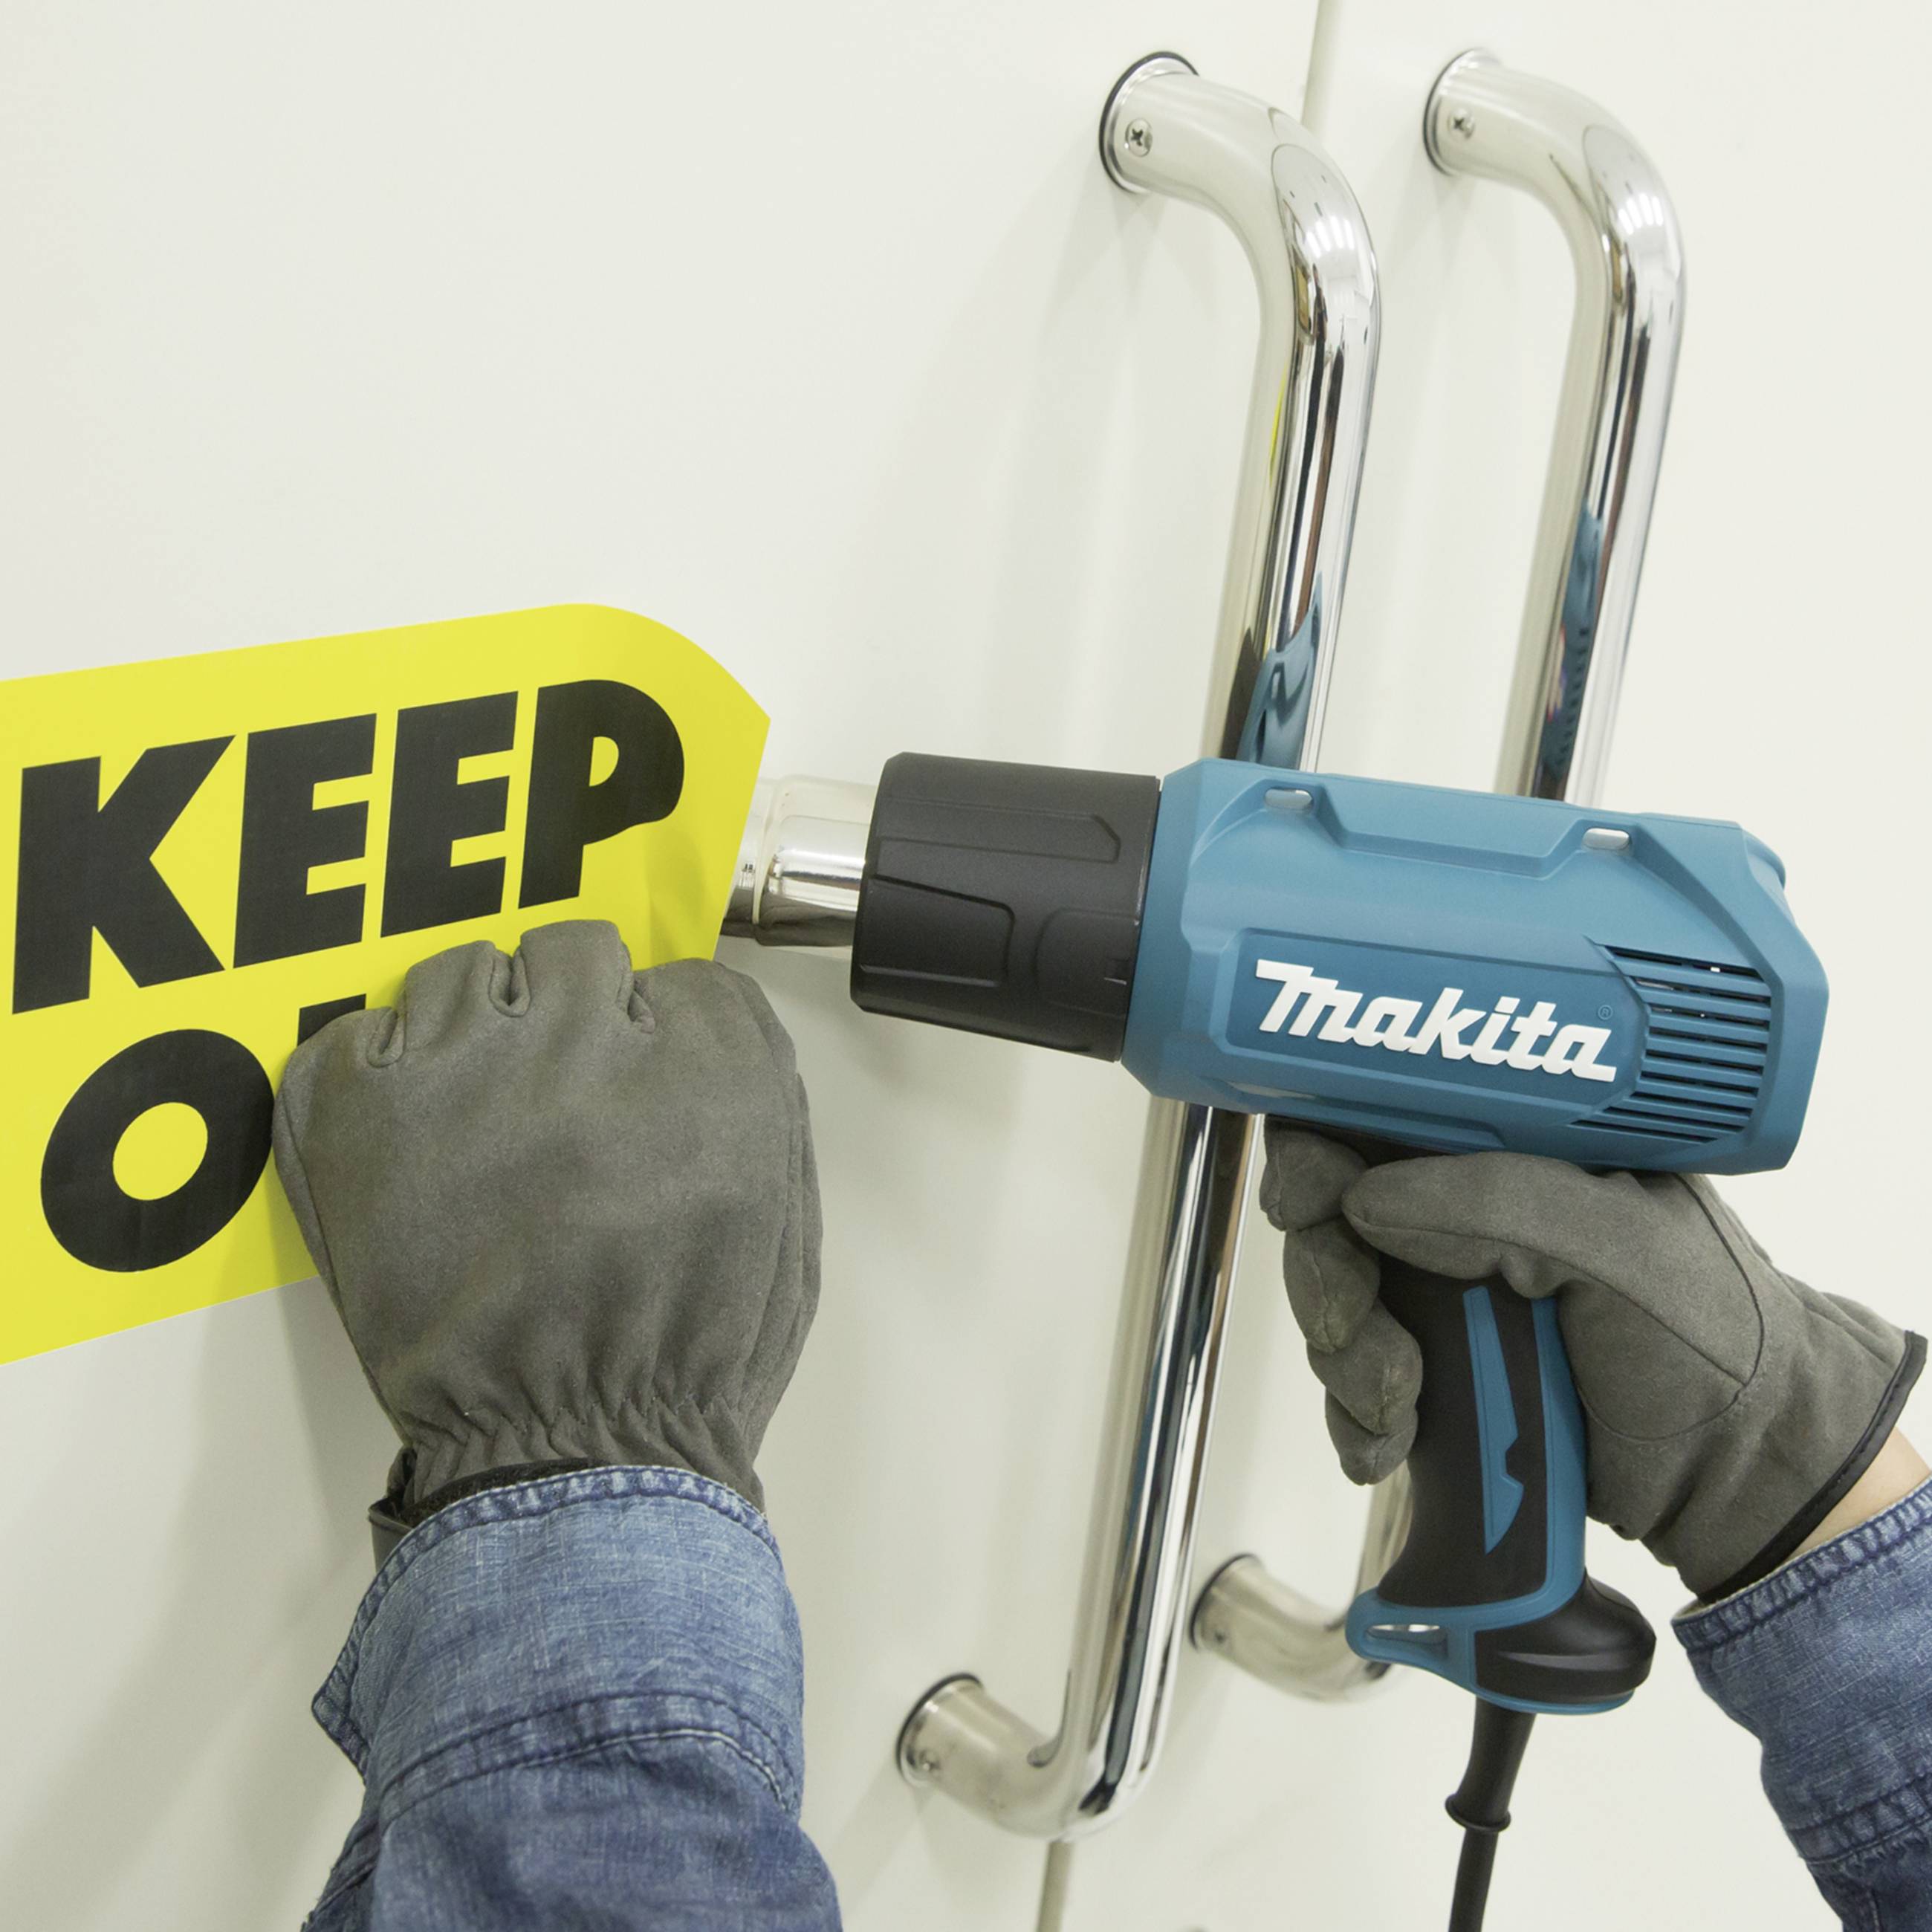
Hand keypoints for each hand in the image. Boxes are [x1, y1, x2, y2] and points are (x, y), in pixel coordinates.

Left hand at [273, 920, 818, 1518]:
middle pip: (574, 951)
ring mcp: (469, 1071)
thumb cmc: (688, 1358)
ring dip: (477, 1030)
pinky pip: (354, 1032)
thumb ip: (760, 1105)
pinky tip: (408, 1135)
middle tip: (562, 1092)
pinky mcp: (367, 1113)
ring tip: (477, 1113)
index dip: (662, 1035)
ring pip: (463, 970)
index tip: (644, 1081)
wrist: (573, 1456)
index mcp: (709, 1070)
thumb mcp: (788, 1223)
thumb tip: (698, 1033)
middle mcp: (590, 1045)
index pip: (682, 979)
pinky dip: (377, 1075)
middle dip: (575, 1013)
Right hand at [1260, 1128, 1923, 1597]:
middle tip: (1353, 1327)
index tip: (1304, 1200)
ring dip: (1346, 1363)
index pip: (1377, 1120)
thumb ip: (1500, 1204)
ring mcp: (1445, 1309)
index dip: (1318, 1149)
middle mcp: (1462, 1223)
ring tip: (1400, 1405)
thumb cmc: (1711, 1334)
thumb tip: (1364, 1197)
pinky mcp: (1438, 1390)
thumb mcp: (1622, 1244)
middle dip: (1326, 1279)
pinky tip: (1387, 1446)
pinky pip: (1355, 1398)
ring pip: (1335, 1314)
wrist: (1744, 1475)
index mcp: (1507, 1157)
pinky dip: (1356, 1425)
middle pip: (1331, 1223)